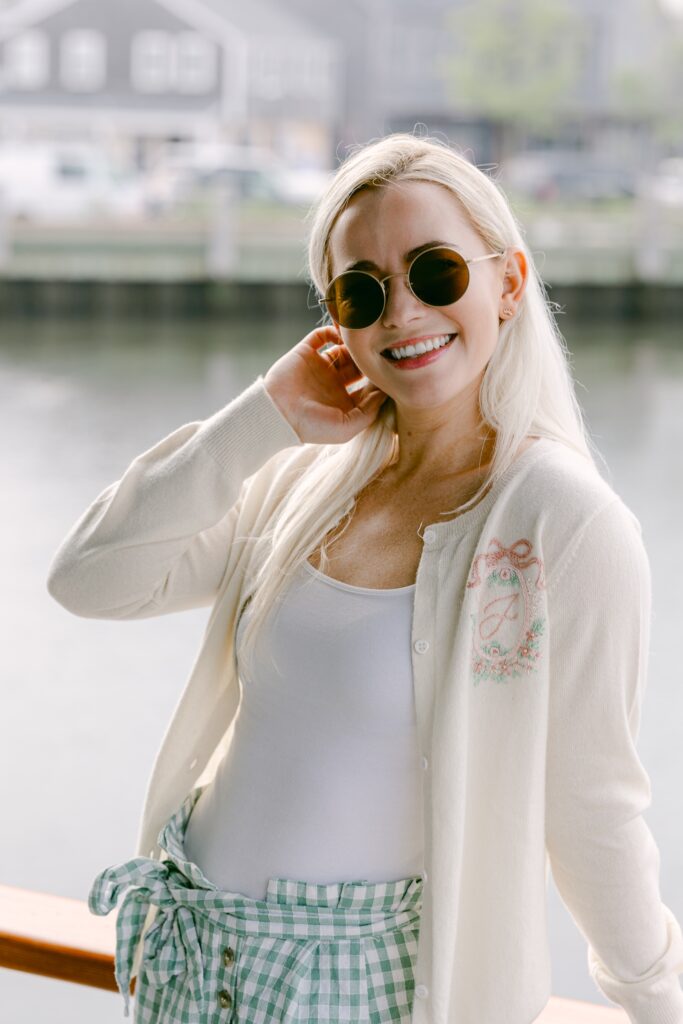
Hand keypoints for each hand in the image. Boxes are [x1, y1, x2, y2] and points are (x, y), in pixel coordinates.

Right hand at [263, 326, 388, 443]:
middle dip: (368, 359)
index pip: (367, 387)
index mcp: (343, 401)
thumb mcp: (346, 429)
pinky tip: (343, 334)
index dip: (378, 380)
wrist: (278, 413)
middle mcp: (333, 383)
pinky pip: (322, 335)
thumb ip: (368, 413)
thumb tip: (384, 393)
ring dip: (354, 344)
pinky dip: (333, 330)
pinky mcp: (306, 352)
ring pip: (343, 349)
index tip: (389, 372)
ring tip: (365, 339)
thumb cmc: (312, 427)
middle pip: (358, 365)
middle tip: (379, 351)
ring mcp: (319, 366)